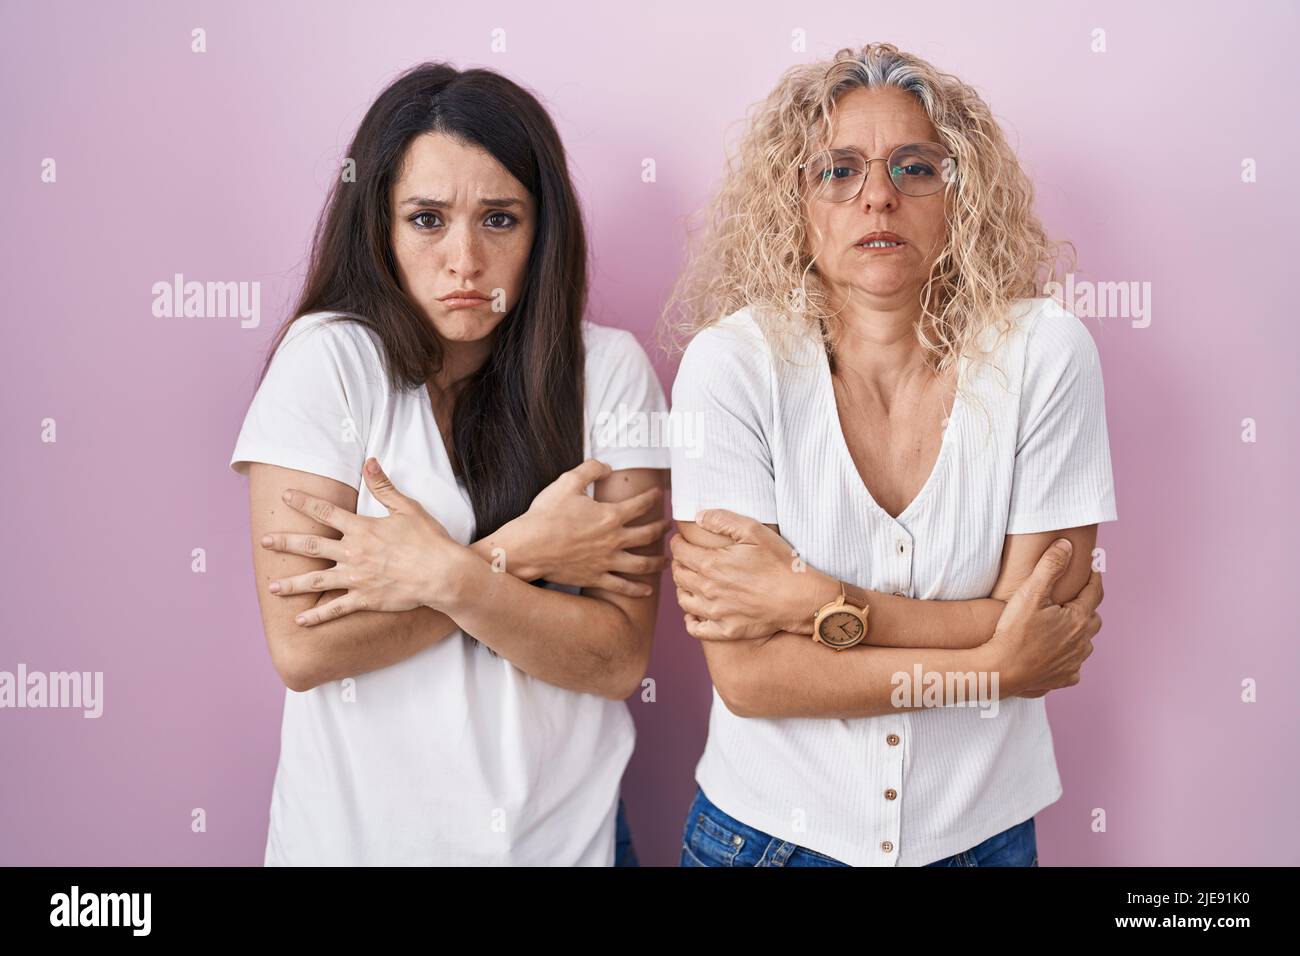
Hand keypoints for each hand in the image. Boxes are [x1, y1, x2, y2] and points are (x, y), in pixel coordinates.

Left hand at [261, 457, 470, 624]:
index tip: (286, 497)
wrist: (442, 574)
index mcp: (362, 529)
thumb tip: (369, 462)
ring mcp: (356, 578)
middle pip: (311, 546)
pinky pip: (335, 609)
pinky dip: (317, 615)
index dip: (304, 503)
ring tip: (272, 587)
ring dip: (292, 584)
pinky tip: (300, 620)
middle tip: (264, 542)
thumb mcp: (407, 508)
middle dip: (285, 543)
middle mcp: (353, 553)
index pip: (325, 512)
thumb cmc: (428, 540)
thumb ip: (384, 487)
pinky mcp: (365, 599)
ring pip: (316, 581)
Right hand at [505, 459, 667, 596]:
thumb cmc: (546, 514)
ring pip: (641, 564)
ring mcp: (606, 562)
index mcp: (610, 515)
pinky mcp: (595, 577)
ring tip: (667, 560)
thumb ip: (590, 470)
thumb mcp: (567, 482)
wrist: (529, 546)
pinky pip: (622, 586)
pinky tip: (647, 590)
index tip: (659, 494)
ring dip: (657, 562)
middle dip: (661, 529)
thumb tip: (607, 467)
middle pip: (648, 535)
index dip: (653, 498)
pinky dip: (637, 589)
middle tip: (669, 526)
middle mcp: (614, 540)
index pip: (641, 505)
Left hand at [671, 509, 816, 639]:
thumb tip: (698, 516)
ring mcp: (715, 613)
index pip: (680, 552)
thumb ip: (722, 520)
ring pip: (683, 600)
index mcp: (711, 564)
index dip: (677, 543)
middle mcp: (708, 589)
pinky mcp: (725, 630)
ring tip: (688, 581)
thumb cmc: (779, 562)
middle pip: (679, 575)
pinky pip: (696, 628)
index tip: (680, 539)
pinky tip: (693, 612)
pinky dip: (690, 620)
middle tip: (684, 557)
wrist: (799, 598)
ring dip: (681, 588)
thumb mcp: (754, 531)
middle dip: (677, 563)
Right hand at [981, 539, 1103, 696]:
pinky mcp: (1065, 678)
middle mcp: (1083, 641)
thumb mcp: (1030, 592)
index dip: (1094, 576)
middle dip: (1086, 606)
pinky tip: (1055, 652)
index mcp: (1078, 618)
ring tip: (1063, 625)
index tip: (1093, 567)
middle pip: (1092, 617)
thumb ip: (1050, 566)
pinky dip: (1068, 656)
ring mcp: (1075, 662)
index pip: (1095, 591)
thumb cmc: (1014, 631)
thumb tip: (1066, 545)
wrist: (1002, 670)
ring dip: (1078, 632)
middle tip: (1073, 597)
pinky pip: (1074, 664)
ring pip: (1084, 642)